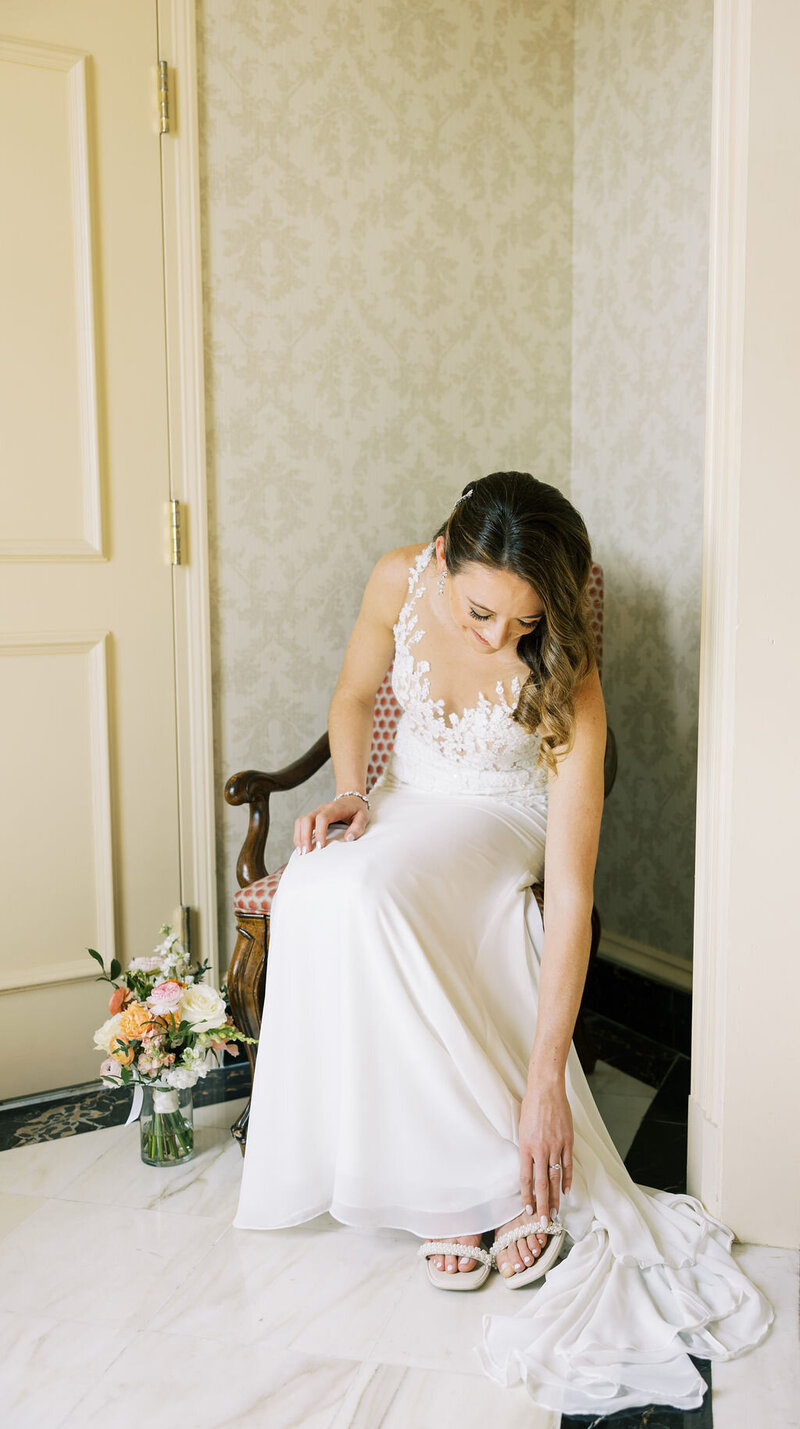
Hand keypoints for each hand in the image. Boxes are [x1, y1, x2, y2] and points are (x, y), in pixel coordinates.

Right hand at [293, 795, 369, 853]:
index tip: (321, 847)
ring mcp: (315, 812)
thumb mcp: (363, 817)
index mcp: (334, 808)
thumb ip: (358, 827)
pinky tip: (301, 846)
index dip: (319, 832)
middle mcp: (321, 808)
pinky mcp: (312, 816)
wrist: (350, 799)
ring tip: (301, 852)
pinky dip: (299, 835)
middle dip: (304, 837)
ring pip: (300, 821)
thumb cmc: (356, 809)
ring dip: (299, 837)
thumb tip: (348, 839)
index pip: (322, 818)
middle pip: (306, 819)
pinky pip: (300, 824)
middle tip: (306, 852)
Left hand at [518, 1077, 572, 1225]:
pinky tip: (565, 1191)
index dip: (527, 1197)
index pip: (525, 1178)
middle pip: (541, 1183)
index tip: (528, 1211)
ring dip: (554, 1197)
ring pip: (555, 1177)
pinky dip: (567, 1179)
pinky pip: (567, 1164)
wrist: (546, 1089)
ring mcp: (555, 1145)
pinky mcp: (567, 1141)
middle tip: (543, 1222)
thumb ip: (525, 1148)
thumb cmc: (531, 1107)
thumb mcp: (522, 1128)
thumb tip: (527, 1165)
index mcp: (525, 1147)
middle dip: (542, 1205)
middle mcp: (540, 1149)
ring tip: (555, 1213)